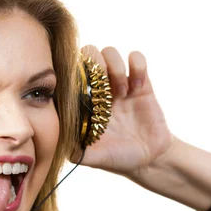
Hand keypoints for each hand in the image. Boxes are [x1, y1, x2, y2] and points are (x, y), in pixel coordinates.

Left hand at [71, 46, 175, 177]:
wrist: (149, 158)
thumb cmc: (117, 158)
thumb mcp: (94, 158)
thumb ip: (78, 153)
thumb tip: (61, 149)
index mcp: (83, 101)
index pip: (70, 73)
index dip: (74, 75)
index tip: (84, 91)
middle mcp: (98, 88)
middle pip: (88, 54)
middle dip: (94, 63)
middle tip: (103, 85)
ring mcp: (119, 83)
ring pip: (109, 52)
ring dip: (115, 67)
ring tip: (122, 91)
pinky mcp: (141, 82)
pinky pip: (136, 58)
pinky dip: (137, 66)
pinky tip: (138, 87)